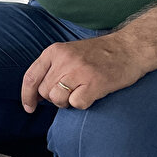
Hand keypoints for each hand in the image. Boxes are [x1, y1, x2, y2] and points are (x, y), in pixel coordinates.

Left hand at [20, 32, 156, 112]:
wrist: (130, 48)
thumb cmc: (99, 54)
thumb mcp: (69, 53)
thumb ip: (52, 68)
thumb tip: (36, 95)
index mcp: (55, 51)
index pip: (31, 77)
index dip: (27, 96)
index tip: (29, 108)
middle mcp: (64, 60)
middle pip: (45, 92)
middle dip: (55, 98)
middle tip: (72, 90)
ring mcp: (79, 71)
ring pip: (58, 99)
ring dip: (68, 102)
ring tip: (82, 90)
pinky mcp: (94, 83)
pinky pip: (77, 104)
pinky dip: (84, 103)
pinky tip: (93, 92)